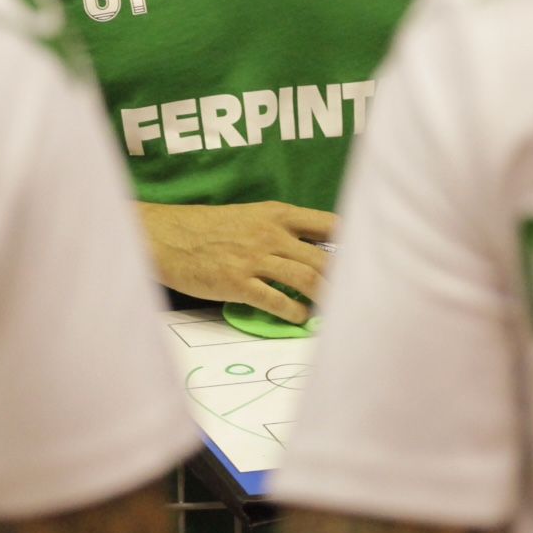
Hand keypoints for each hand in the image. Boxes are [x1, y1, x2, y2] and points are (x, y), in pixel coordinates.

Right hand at [137, 201, 336, 324]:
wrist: (166, 235)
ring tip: (332, 312)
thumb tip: (317, 250)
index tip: (366, 260)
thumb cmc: (208, 227)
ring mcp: (254, 258)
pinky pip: (276, 301)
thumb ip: (282, 229)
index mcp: (277, 214)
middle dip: (343, 281)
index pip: (330, 224)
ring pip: (307, 280)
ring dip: (325, 299)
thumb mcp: (250, 216)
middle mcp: (271, 234)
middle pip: (324, 258)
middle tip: (353, 298)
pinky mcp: (237, 283)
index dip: (353, 243)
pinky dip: (295, 313)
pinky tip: (300, 318)